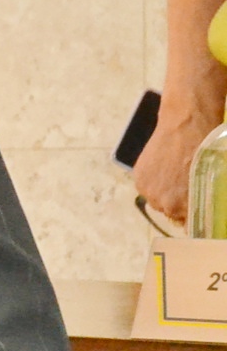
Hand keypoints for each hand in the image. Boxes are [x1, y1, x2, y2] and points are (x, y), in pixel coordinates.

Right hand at [134, 103, 212, 224]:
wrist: (186, 125)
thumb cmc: (207, 151)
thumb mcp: (211, 180)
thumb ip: (203, 198)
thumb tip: (201, 206)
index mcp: (183, 207)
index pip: (188, 226)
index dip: (193, 217)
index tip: (198, 210)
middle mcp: (163, 204)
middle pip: (171, 214)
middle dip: (178, 204)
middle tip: (187, 188)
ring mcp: (148, 191)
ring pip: (157, 201)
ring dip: (164, 193)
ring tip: (174, 176)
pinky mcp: (139, 178)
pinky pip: (147, 189)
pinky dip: (154, 183)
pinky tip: (164, 170)